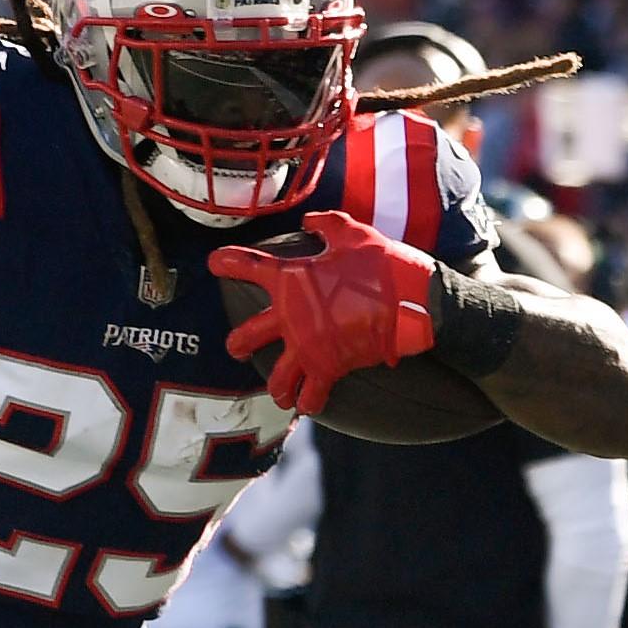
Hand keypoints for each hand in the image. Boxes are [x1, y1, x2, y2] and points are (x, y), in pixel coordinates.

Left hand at [210, 210, 439, 415]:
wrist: (414, 301)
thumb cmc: (384, 265)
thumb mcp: (354, 234)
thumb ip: (327, 225)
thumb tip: (308, 221)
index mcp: (291, 281)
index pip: (250, 267)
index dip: (228, 263)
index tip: (213, 263)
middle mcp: (291, 317)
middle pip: (248, 335)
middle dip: (239, 343)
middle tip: (237, 348)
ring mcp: (307, 346)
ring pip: (278, 376)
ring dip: (276, 386)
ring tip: (278, 392)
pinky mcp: (329, 367)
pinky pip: (311, 394)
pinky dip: (308, 402)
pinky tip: (307, 406)